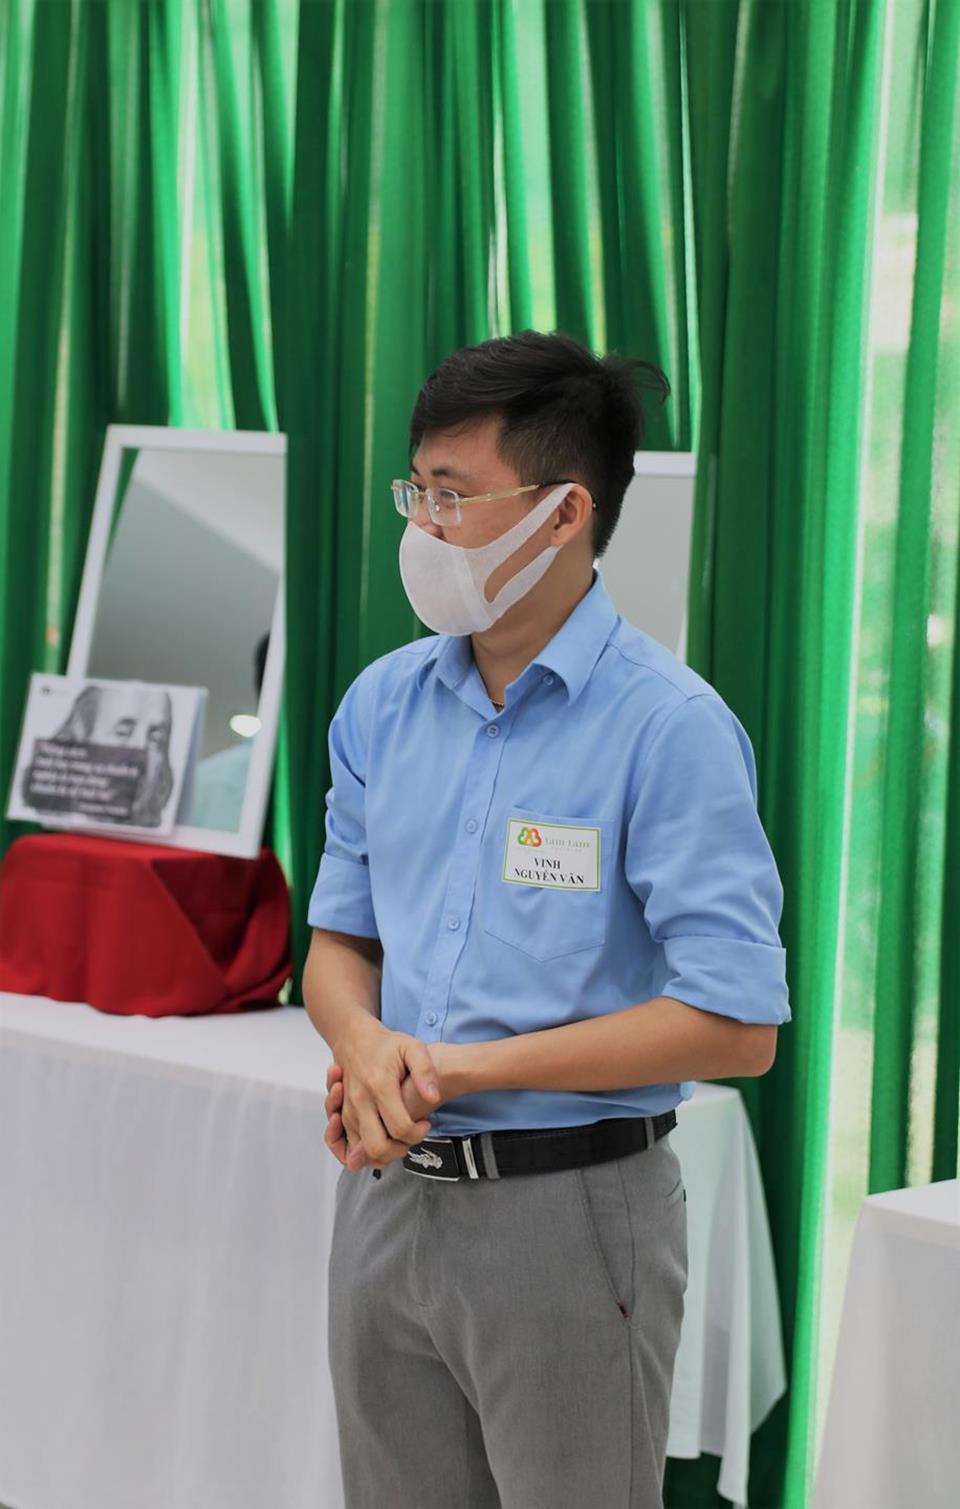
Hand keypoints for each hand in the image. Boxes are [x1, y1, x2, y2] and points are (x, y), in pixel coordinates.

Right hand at [323, 1021, 443, 1171]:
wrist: (354, 1039)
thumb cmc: (385, 1045)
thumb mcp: (412, 1048)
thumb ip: (425, 1071)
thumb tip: (433, 1097)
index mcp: (379, 1086)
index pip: (399, 1128)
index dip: (417, 1134)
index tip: (426, 1124)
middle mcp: (360, 1102)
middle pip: (377, 1147)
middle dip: (398, 1151)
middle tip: (410, 1137)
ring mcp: (349, 1111)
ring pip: (362, 1151)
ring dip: (383, 1153)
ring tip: (399, 1137)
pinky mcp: (344, 1116)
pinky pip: (351, 1146)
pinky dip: (366, 1152)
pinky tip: (383, 1140)